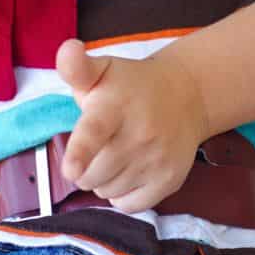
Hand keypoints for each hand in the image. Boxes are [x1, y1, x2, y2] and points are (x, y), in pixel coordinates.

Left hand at [55, 39, 212, 212]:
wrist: (186, 95)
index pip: (94, 132)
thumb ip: (76, 67)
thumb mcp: (102, 71)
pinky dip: (122, 193)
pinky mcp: (170, 180)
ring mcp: (157, 159)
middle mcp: (138, 134)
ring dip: (103, 179)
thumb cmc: (130, 86)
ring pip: (107, 191)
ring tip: (115, 154)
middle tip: (97, 146)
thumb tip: (68, 50)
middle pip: (91, 174)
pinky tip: (130, 169)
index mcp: (114, 106)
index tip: (71, 169)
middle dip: (84, 167)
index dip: (80, 152)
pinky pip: (129, 205)